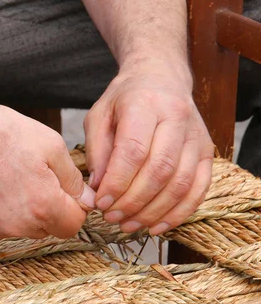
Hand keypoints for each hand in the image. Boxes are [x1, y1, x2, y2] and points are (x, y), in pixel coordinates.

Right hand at [0, 100, 94, 238]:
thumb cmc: (0, 133)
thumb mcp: (51, 145)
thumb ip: (74, 179)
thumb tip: (87, 200)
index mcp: (43, 207)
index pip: (74, 224)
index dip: (74, 205)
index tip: (63, 189)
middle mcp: (18, 226)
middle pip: (47, 228)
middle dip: (48, 208)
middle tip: (33, 177)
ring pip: (21, 228)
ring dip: (23, 211)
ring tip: (8, 178)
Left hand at [84, 58, 213, 234]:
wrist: (160, 78)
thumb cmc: (124, 99)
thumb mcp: (99, 116)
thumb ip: (97, 150)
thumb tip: (98, 188)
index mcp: (145, 104)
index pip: (133, 150)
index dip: (117, 181)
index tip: (101, 202)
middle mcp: (176, 118)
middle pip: (159, 169)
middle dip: (133, 201)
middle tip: (111, 217)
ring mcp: (196, 136)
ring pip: (180, 183)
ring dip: (153, 211)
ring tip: (128, 225)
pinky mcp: (207, 152)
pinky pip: (198, 189)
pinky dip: (178, 213)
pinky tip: (156, 226)